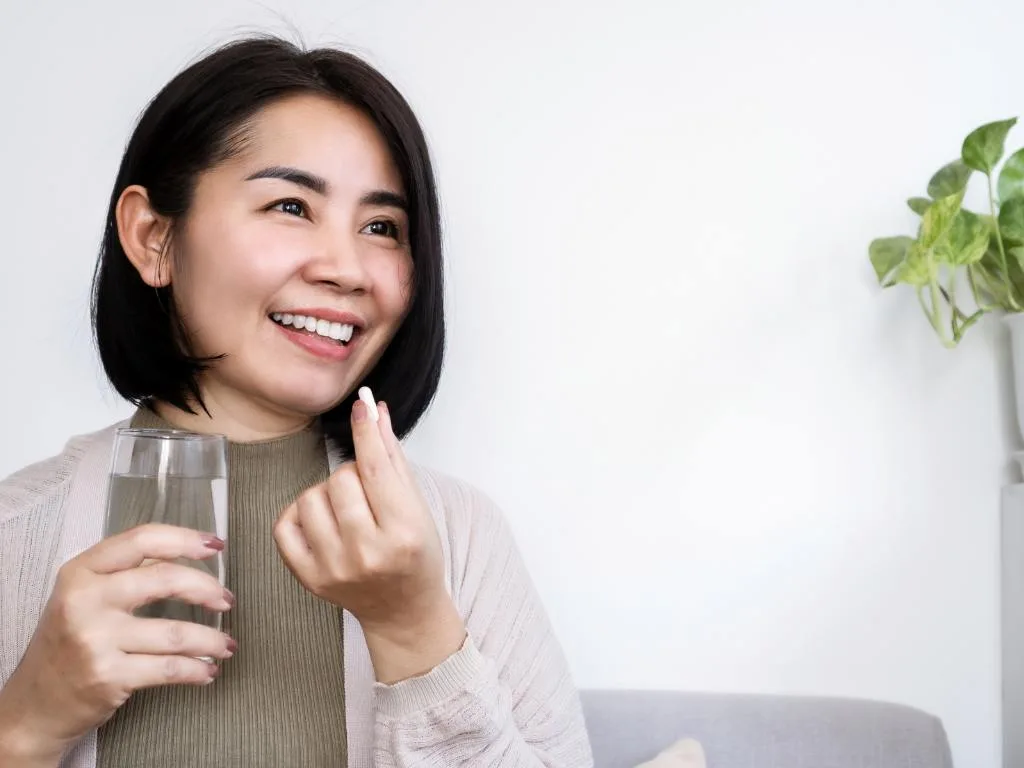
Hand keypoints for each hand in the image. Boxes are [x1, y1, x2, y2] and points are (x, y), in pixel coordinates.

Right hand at [0, 524, 234, 763]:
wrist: (34, 704)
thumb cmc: (68, 643)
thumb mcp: (83, 596)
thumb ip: (126, 572)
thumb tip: (184, 554)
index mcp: (81, 572)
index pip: (141, 540)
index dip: (185, 539)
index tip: (216, 545)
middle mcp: (85, 600)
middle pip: (165, 579)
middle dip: (207, 589)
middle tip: (226, 600)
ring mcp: (96, 639)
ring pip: (175, 632)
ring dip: (211, 640)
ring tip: (225, 645)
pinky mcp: (109, 676)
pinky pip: (169, 669)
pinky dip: (197, 669)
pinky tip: (208, 670)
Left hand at [274, 399, 465, 683]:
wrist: (403, 610)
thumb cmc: (416, 553)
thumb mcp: (417, 506)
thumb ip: (393, 457)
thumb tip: (373, 410)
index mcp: (403, 532)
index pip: (377, 470)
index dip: (366, 433)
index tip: (360, 409)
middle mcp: (367, 552)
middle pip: (341, 479)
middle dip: (353, 475)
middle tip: (367, 494)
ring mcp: (334, 568)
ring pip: (311, 496)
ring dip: (327, 494)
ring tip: (347, 511)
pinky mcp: (309, 578)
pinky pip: (285, 524)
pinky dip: (300, 514)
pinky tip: (322, 522)